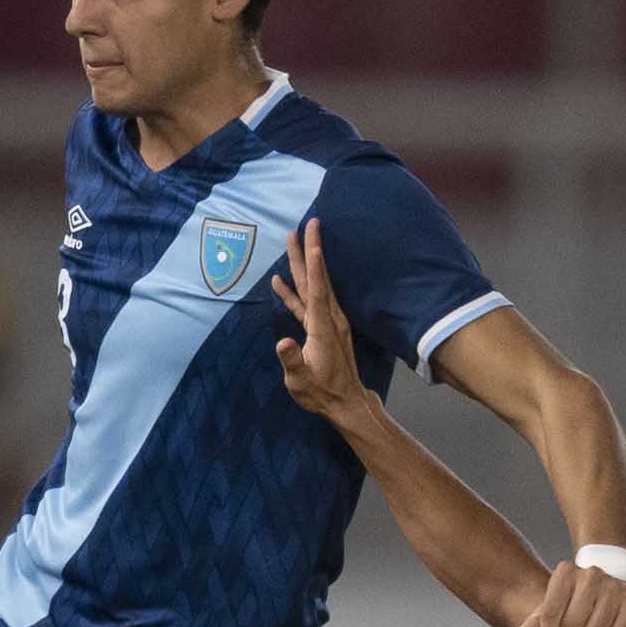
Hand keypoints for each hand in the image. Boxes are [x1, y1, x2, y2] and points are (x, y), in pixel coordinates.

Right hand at [266, 221, 368, 421]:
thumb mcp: (301, 380)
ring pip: (312, 286)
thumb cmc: (322, 392)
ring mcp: (326, 322)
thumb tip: (282, 342)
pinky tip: (281, 282)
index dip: (314, 263)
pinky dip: (294, 290)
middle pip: (316, 278)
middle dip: (309, 251)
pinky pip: (306, 302)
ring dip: (303, 264)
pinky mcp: (322, 328)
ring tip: (292, 242)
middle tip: (306, 224)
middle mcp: (327, 318)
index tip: (313, 239)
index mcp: (321, 326)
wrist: (345, 402)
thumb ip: (291, 360)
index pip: (317, 288)